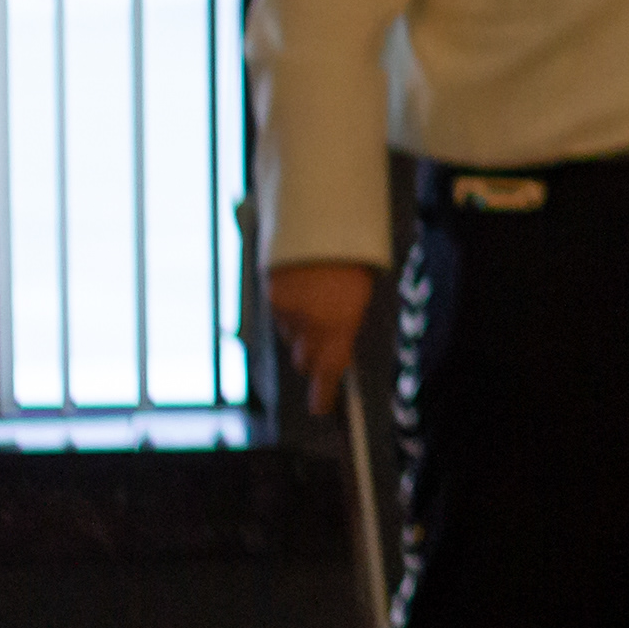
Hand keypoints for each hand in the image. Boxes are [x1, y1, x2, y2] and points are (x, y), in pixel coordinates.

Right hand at [267, 262, 377, 417]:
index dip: (323, 393)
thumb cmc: (352, 256)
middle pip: (304, 358)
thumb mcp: (359, 294)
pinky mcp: (269, 294)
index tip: (321, 407)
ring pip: (290, 333)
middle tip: (323, 336)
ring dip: (299, 325)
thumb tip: (336, 345)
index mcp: (339, 322)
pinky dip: (288, 307)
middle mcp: (309, 321)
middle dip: (312, 355)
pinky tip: (301, 285)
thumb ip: (344, 324)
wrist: (323, 220)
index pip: (328, 369)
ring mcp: (285, 308)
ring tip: (316, 294)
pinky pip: (278, 312)